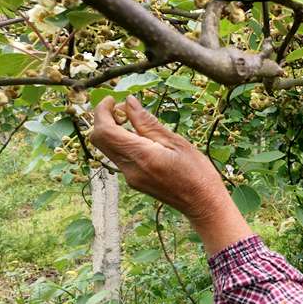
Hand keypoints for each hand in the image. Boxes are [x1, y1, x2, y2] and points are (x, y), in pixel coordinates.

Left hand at [89, 96, 249, 248]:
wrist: (203, 204)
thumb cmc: (198, 173)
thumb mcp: (177, 143)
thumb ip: (149, 123)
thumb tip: (129, 102)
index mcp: (142, 156)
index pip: (105, 130)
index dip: (102, 111)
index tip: (112, 98)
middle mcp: (130, 169)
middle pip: (99, 140)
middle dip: (104, 119)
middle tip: (122, 108)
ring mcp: (130, 178)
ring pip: (107, 149)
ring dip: (112, 131)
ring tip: (134, 121)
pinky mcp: (134, 182)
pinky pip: (119, 157)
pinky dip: (122, 142)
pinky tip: (142, 138)